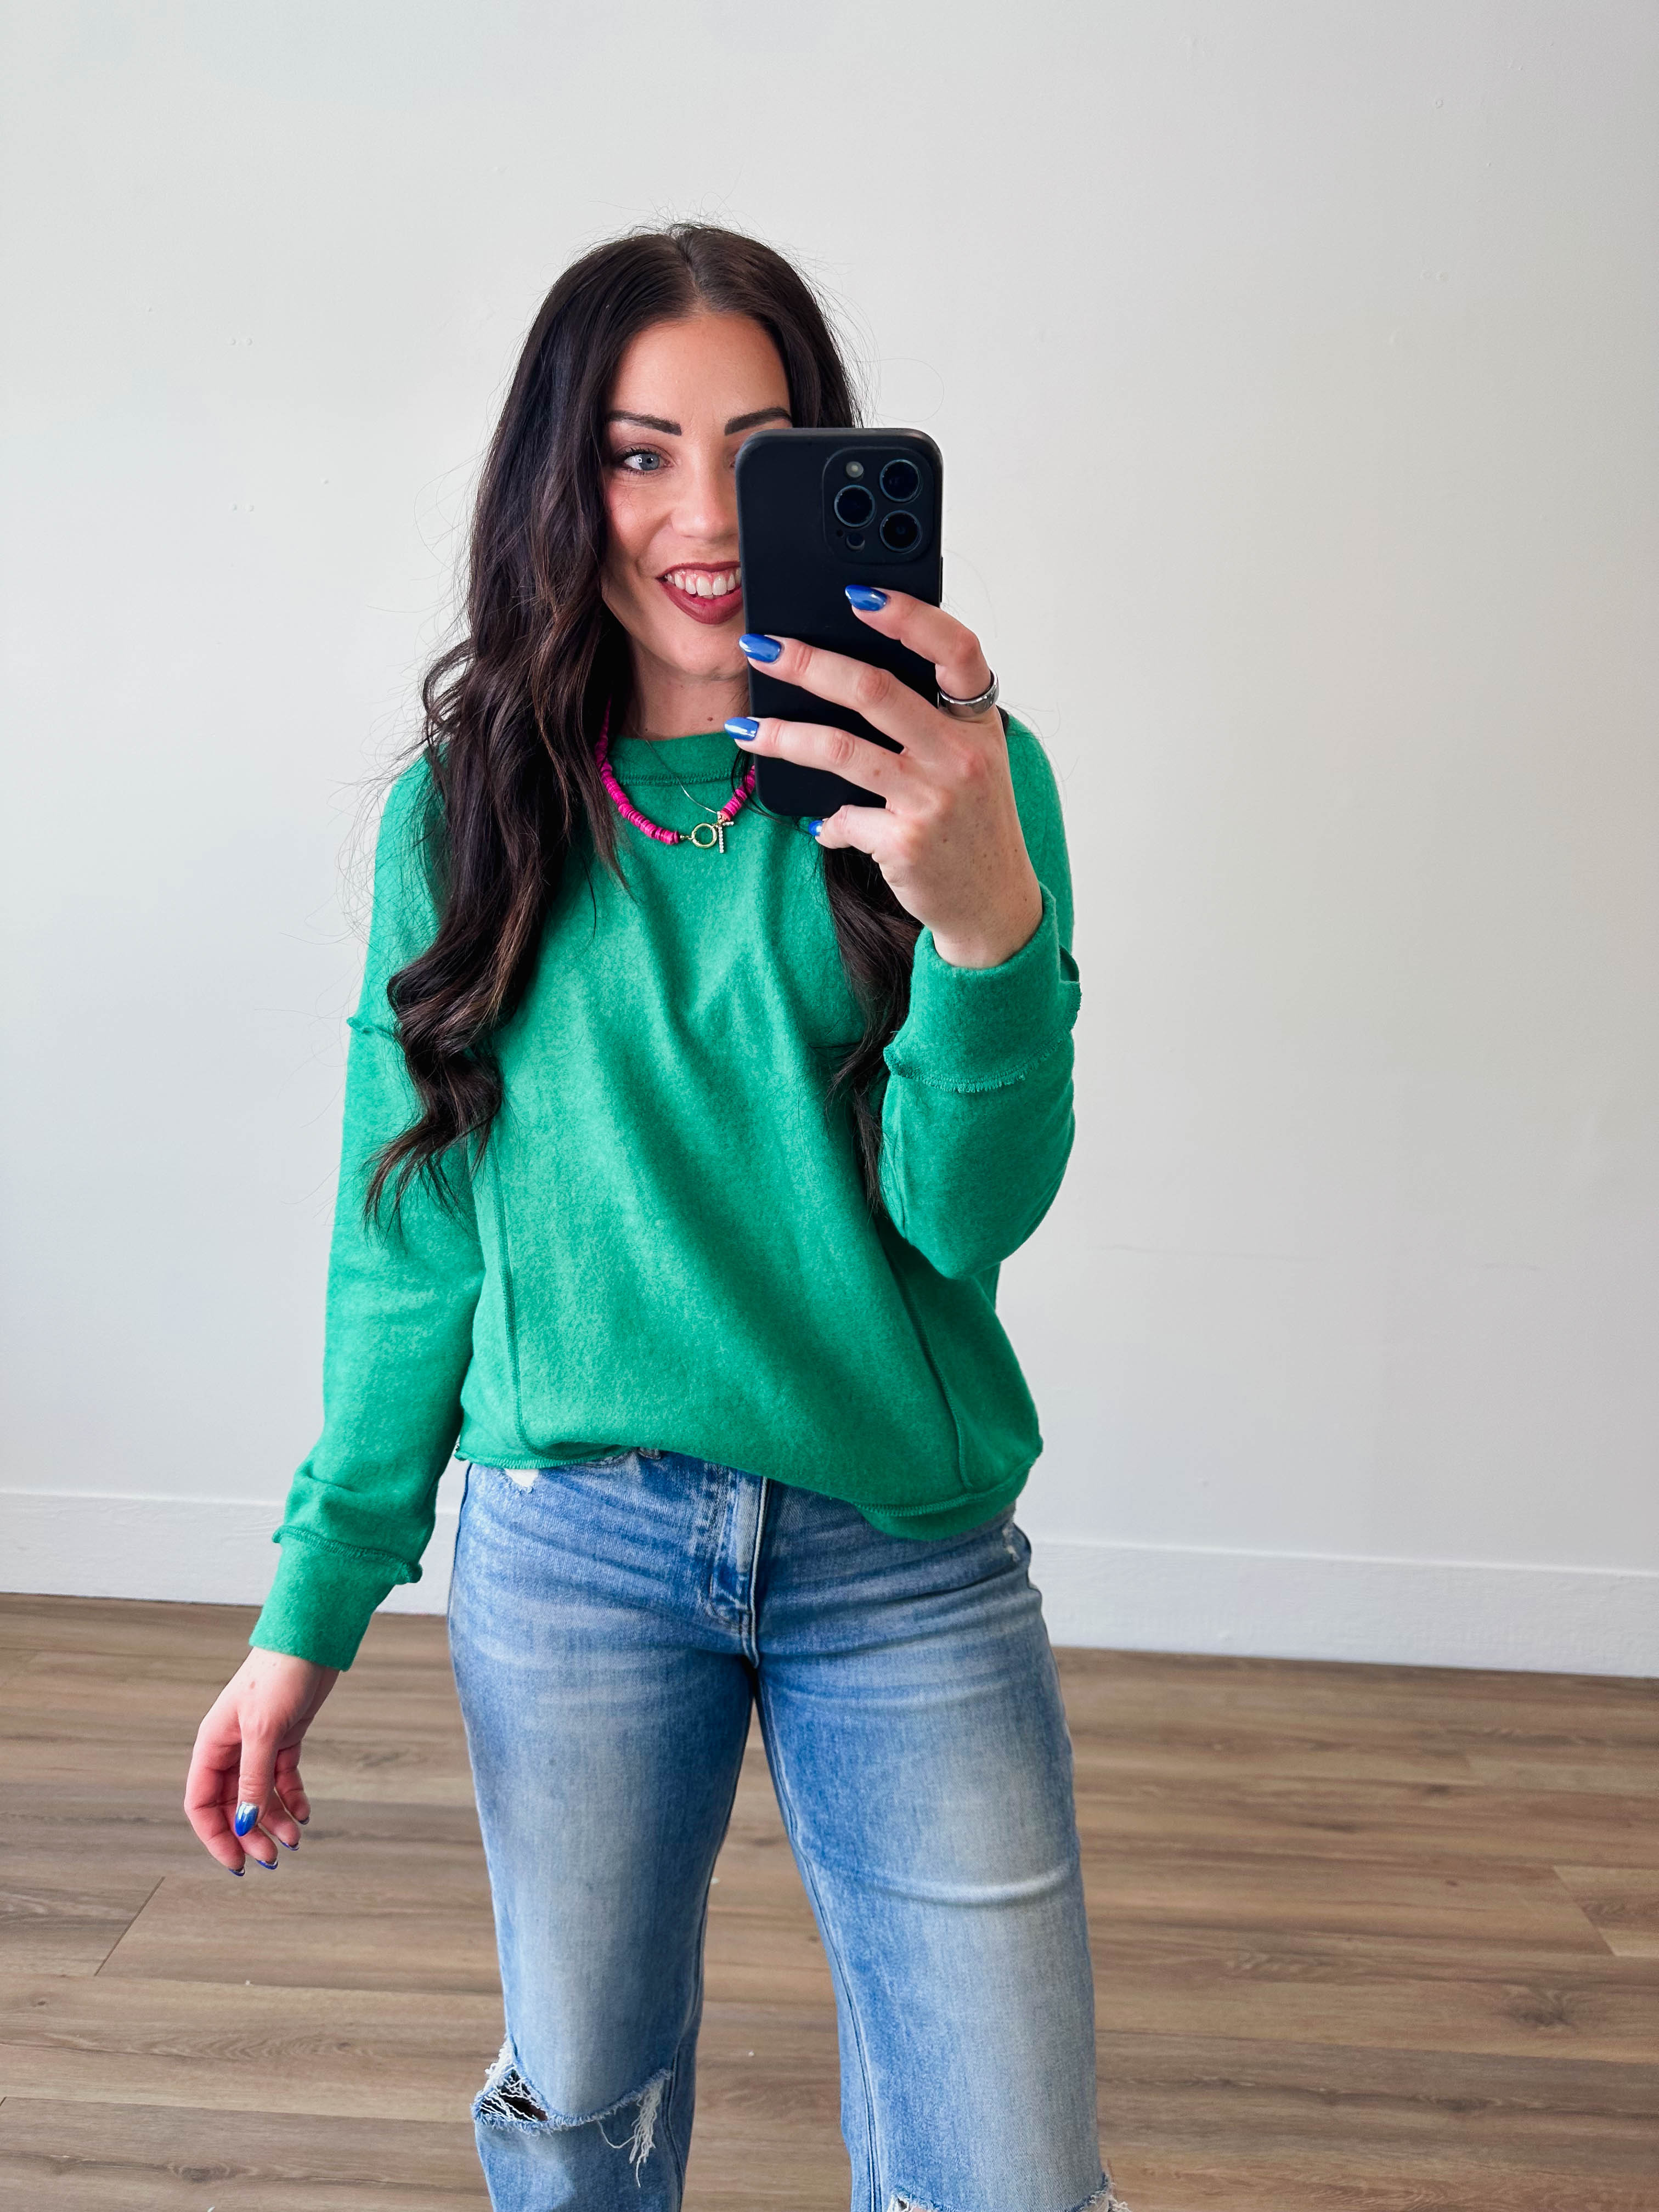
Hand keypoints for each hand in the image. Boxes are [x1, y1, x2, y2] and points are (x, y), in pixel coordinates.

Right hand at [184, 1647, 338, 1872]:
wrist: (311, 1641)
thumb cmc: (279, 1676)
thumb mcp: (263, 1731)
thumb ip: (252, 1779)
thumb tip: (244, 1823)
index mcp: (212, 1746)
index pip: (201, 1804)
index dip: (216, 1836)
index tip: (236, 1862)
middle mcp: (231, 1748)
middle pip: (232, 1805)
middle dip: (249, 1834)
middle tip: (272, 1858)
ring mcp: (258, 1744)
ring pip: (259, 1795)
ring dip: (274, 1820)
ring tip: (295, 1841)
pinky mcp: (284, 1737)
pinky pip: (283, 1778)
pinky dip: (292, 1798)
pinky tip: (305, 1815)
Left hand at [731, 591, 1043, 968]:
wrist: (993, 903)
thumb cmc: (972, 821)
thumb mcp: (969, 760)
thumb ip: (929, 718)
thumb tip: (848, 673)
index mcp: (977, 723)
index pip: (955, 649)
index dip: (909, 615)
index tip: (859, 593)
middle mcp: (960, 755)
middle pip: (874, 690)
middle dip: (807, 663)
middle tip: (760, 649)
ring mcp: (933, 799)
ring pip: (841, 751)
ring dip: (783, 737)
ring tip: (744, 730)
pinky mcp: (905, 843)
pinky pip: (842, 818)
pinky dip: (824, 821)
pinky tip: (817, 822)